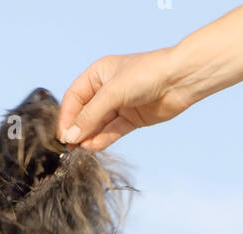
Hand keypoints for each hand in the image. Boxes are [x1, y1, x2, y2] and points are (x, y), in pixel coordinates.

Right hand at [58, 50, 191, 151]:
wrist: (179, 80)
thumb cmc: (147, 73)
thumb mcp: (113, 92)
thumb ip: (91, 115)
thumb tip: (71, 135)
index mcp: (98, 74)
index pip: (74, 97)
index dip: (67, 116)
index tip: (63, 134)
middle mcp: (106, 90)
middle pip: (84, 113)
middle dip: (77, 129)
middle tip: (69, 146)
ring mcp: (119, 106)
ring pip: (97, 125)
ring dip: (88, 138)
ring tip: (80, 150)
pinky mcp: (130, 120)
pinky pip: (111, 132)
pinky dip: (102, 140)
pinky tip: (93, 148)